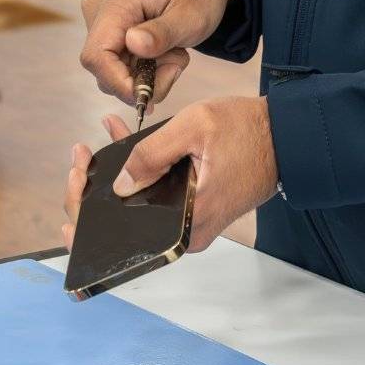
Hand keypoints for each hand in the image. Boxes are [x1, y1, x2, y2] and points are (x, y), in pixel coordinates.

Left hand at [62, 97, 277, 252]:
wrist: (288, 137)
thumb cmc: (249, 132)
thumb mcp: (194, 128)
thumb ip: (151, 154)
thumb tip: (118, 183)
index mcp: (184, 224)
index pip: (121, 235)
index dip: (86, 208)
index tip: (76, 174)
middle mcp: (184, 234)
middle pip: (124, 224)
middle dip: (93, 190)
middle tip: (80, 157)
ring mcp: (188, 224)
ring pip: (138, 209)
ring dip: (114, 179)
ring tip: (93, 148)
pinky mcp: (193, 211)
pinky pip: (155, 198)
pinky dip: (138, 174)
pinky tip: (121, 145)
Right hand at [79, 0, 238, 110]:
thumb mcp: (189, 16)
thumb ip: (162, 34)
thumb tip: (133, 45)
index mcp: (116, 2)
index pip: (97, 56)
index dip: (118, 83)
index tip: (148, 95)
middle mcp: (99, 11)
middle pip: (103, 69)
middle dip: (141, 80)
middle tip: (176, 65)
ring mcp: (100, 22)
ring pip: (113, 73)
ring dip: (146, 75)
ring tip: (173, 53)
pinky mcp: (109, 33)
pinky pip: (119, 67)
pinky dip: (144, 70)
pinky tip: (164, 53)